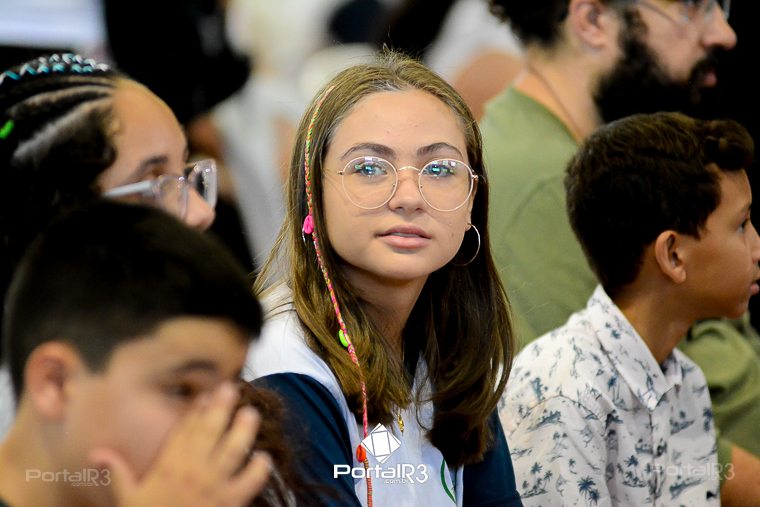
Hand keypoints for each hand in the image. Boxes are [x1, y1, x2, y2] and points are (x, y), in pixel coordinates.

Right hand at [89, 382, 271, 506]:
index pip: (183, 432)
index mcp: (168, 467)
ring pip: (232, 451)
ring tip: (251, 413)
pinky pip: (249, 484)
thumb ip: (118, 472)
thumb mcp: (127, 499)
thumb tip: (97, 452)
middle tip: (230, 388)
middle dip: (220, 408)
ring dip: (243, 430)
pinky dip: (258, 470)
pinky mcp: (229, 503)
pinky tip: (265, 457)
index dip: (195, 411)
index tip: (204, 394)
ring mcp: (213, 487)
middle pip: (209, 433)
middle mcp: (193, 472)